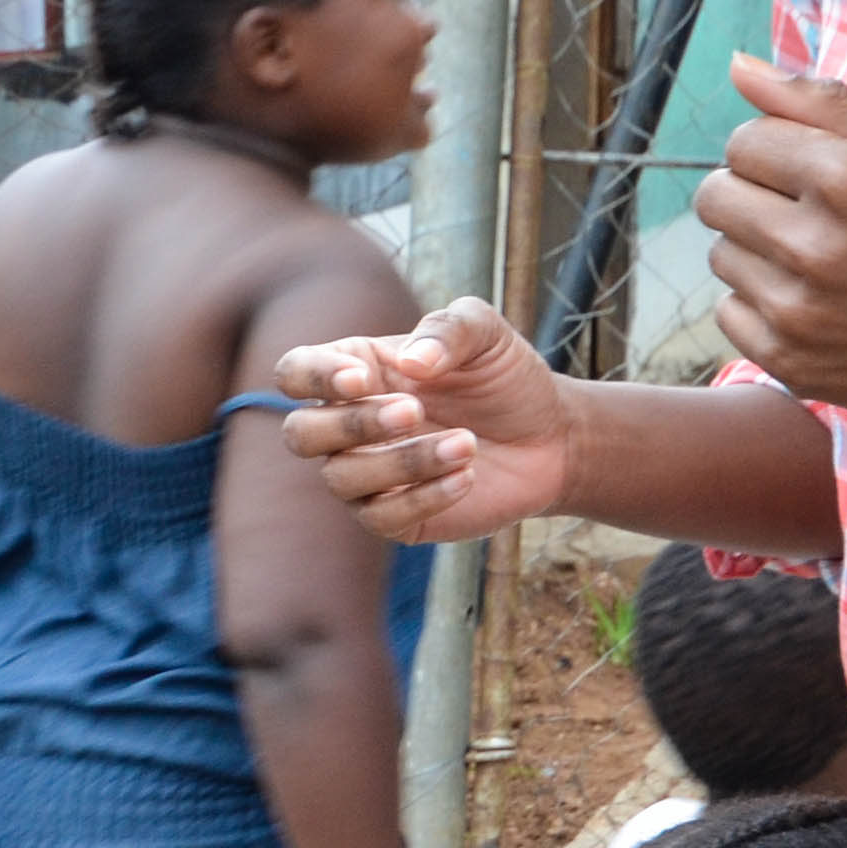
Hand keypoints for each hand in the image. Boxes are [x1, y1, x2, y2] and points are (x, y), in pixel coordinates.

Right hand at [270, 298, 570, 543]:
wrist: (550, 437)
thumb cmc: (504, 380)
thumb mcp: (486, 334)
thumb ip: (448, 330)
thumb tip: (411, 363)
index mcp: (356, 371)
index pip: (296, 372)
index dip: (314, 377)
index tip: (362, 378)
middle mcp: (349, 426)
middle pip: (301, 434)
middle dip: (352, 424)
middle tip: (414, 411)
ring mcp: (368, 476)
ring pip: (342, 480)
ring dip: (404, 461)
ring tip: (467, 444)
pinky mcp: (396, 518)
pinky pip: (382, 518)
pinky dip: (425, 496)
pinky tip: (467, 476)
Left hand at [692, 60, 846, 430]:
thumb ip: (821, 102)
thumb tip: (738, 66)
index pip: (744, 141)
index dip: (775, 148)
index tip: (813, 169)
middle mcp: (815, 246)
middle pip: (716, 196)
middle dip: (754, 193)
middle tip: (808, 210)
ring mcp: (798, 311)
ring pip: (721, 254)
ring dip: (759, 249)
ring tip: (821, 258)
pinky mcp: (788, 362)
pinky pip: (729, 312)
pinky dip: (762, 304)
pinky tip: (816, 301)